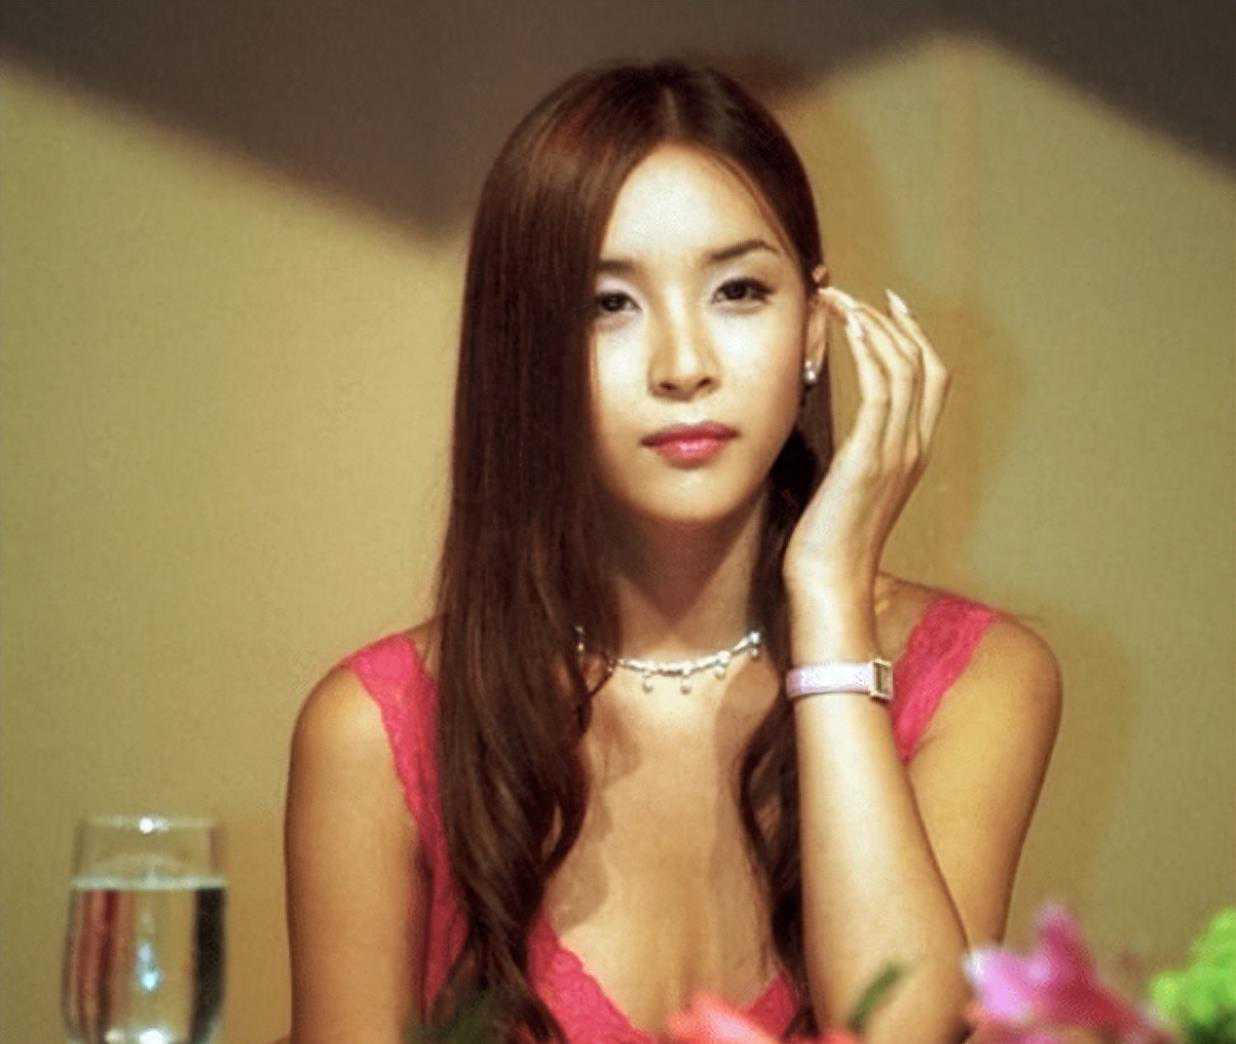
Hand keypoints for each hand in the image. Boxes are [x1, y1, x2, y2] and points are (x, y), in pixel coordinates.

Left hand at [781, 283, 950, 605]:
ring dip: (873, 325)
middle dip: (893, 321)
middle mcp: (913, 447)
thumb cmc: (825, 544)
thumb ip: (848, 454)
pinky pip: (881, 388)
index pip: (929, 379)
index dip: (912, 337)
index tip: (884, 308)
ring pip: (904, 367)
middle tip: (858, 294)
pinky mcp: (871, 457)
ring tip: (840, 300)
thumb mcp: (843, 488)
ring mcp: (897, 452)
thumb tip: (826, 426)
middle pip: (925, 363)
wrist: (828, 584)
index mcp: (910, 454)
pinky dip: (868, 350)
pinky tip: (847, 327)